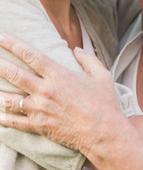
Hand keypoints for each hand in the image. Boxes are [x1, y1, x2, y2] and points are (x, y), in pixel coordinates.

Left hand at [0, 34, 125, 160]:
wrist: (103, 132)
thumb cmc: (105, 103)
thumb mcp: (101, 75)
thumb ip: (88, 59)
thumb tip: (76, 49)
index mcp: (59, 75)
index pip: (31, 55)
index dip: (13, 44)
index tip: (1, 37)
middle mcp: (46, 90)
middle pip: (15, 74)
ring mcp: (40, 109)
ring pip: (10, 99)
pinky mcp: (39, 126)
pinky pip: (15, 121)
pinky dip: (4, 118)